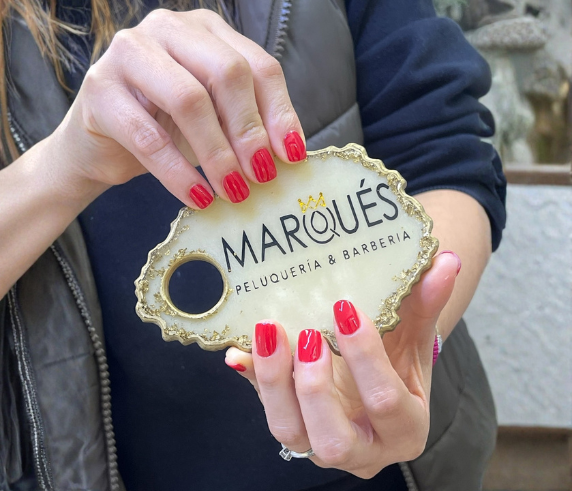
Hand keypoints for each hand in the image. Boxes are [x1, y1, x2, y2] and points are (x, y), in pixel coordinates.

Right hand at [49, 9, 304, 207]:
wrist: (101, 144)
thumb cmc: (166, 127)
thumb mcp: (214, 120)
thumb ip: (245, 123)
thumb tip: (288, 154)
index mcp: (206, 31)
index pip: (258, 65)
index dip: (279, 112)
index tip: (292, 156)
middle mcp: (169, 29)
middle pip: (226, 73)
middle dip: (249, 131)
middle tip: (261, 176)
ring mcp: (130, 52)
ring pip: (189, 100)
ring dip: (217, 153)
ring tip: (233, 190)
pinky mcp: (99, 88)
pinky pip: (148, 136)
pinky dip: (179, 173)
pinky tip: (199, 198)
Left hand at [225, 251, 459, 477]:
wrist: (375, 379)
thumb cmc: (399, 361)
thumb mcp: (414, 337)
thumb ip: (427, 303)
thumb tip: (448, 261)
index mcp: (405, 429)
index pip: (386, 404)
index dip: (366, 358)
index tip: (346, 310)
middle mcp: (363, 449)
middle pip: (333, 439)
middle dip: (315, 387)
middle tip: (308, 335)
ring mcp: (322, 444)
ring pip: (290, 432)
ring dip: (275, 381)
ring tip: (268, 331)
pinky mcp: (294, 428)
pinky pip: (268, 410)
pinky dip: (252, 379)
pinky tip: (238, 351)